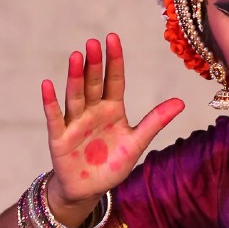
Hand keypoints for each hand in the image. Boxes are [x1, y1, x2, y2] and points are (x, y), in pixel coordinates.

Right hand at [41, 33, 183, 208]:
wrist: (89, 189)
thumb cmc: (112, 164)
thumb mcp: (136, 143)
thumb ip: (155, 121)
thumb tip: (181, 101)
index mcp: (112, 109)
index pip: (114, 80)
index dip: (114, 61)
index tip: (113, 38)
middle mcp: (92, 111)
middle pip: (94, 84)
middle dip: (94, 64)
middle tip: (94, 43)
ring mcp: (75, 122)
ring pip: (75, 96)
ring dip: (75, 77)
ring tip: (76, 57)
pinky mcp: (60, 137)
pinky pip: (55, 117)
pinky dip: (50, 102)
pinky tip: (47, 85)